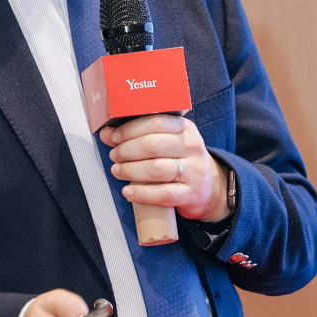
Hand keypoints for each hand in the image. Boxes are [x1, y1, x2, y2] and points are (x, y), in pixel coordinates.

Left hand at [100, 114, 229, 223]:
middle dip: (127, 150)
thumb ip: (137, 136)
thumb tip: (107, 133)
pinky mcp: (191, 194)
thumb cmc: (181, 160)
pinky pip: (164, 194)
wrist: (209, 188)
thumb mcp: (166, 142)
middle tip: (115, 156)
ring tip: (118, 171)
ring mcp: (193, 171)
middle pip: (153, 145)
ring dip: (130, 171)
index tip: (115, 137)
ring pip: (156, 169)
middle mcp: (191, 147)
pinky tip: (128, 192)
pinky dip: (141, 193)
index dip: (130, 129)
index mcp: (185, 128)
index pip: (156, 122)